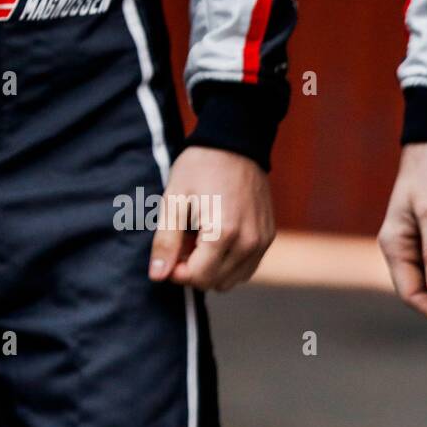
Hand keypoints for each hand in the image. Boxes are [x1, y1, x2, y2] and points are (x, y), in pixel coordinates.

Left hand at [148, 147, 275, 291]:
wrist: (236, 144)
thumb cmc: (200, 167)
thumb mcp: (174, 200)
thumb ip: (166, 240)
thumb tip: (158, 275)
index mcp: (223, 232)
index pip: (198, 277)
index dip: (177, 271)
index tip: (171, 252)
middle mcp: (249, 242)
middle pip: (215, 282)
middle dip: (194, 270)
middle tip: (185, 242)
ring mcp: (262, 241)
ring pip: (233, 280)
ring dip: (213, 269)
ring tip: (202, 241)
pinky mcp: (268, 238)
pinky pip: (247, 268)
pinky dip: (229, 264)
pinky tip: (219, 241)